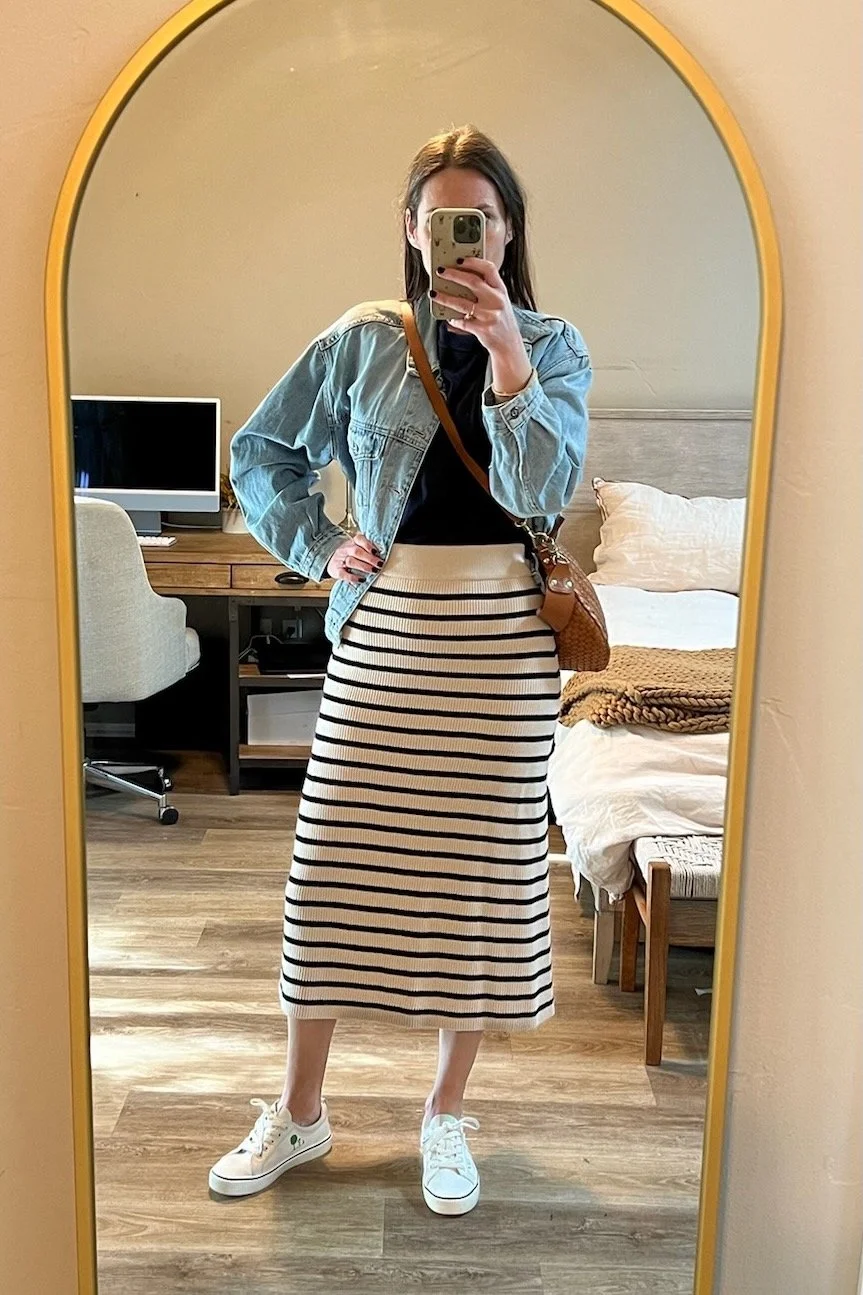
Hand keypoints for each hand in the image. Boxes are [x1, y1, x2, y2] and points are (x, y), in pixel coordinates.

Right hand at [326, 533, 382, 583]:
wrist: (331, 561)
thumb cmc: (349, 555)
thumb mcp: (356, 548)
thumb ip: (367, 549)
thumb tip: (382, 555)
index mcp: (351, 542)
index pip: (359, 539)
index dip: (368, 545)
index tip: (376, 551)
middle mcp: (345, 550)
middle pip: (356, 551)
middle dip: (370, 558)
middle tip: (380, 564)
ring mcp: (339, 560)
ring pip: (351, 561)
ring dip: (364, 566)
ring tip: (374, 571)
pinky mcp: (336, 571)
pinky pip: (343, 574)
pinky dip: (353, 577)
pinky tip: (362, 580)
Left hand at [432, 257, 531, 390]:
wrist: (508, 344)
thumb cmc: (500, 319)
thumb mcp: (499, 300)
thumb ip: (486, 288)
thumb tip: (459, 275)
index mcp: (501, 290)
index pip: (489, 269)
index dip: (473, 262)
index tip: (458, 258)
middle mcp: (497, 301)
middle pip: (473, 282)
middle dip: (454, 275)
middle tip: (440, 271)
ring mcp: (490, 316)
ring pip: (463, 303)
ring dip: (445, 297)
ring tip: (433, 293)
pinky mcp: (483, 330)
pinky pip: (462, 322)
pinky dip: (453, 319)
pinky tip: (448, 317)